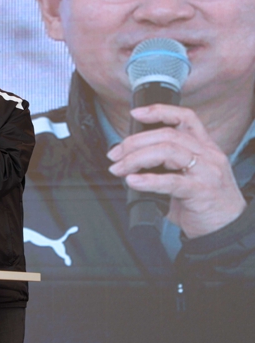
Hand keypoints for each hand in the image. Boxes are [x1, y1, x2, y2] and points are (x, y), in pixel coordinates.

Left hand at [107, 104, 245, 237]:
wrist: (227, 230)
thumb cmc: (204, 203)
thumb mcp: (188, 176)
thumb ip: (165, 165)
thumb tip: (129, 162)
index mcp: (205, 148)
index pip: (185, 118)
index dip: (159, 111)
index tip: (136, 114)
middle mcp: (208, 155)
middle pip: (167, 135)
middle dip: (134, 142)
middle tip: (115, 155)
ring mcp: (207, 172)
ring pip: (167, 151)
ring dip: (136, 158)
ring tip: (119, 169)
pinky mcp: (201, 192)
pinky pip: (171, 181)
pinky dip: (147, 180)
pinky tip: (133, 181)